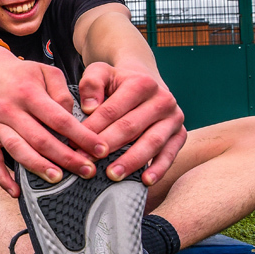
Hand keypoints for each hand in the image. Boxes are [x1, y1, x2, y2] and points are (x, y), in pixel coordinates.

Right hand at [0, 50, 105, 196]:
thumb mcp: (46, 71)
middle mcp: (9, 109)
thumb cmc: (22, 74)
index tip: (100, 150)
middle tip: (87, 171)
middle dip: (66, 158)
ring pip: (18, 150)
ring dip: (38, 167)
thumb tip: (73, 119)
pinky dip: (2, 178)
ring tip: (58, 179)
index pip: (59, 119)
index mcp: (28, 92)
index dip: (81, 136)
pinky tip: (16, 192)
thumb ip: (62, 93)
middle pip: (40, 139)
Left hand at [77, 61, 185, 184]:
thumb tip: (89, 107)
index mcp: (142, 83)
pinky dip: (159, 169)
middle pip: (131, 127)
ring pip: (152, 142)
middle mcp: (162, 99)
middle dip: (107, 146)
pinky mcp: (180, 134)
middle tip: (87, 162)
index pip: (112, 110)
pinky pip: (170, 154)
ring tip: (112, 175)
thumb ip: (91, 83)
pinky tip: (145, 181)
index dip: (92, 128)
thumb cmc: (118, 82)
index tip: (74, 144)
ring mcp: (174, 118)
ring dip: (132, 161)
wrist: (146, 81)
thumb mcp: (101, 72)